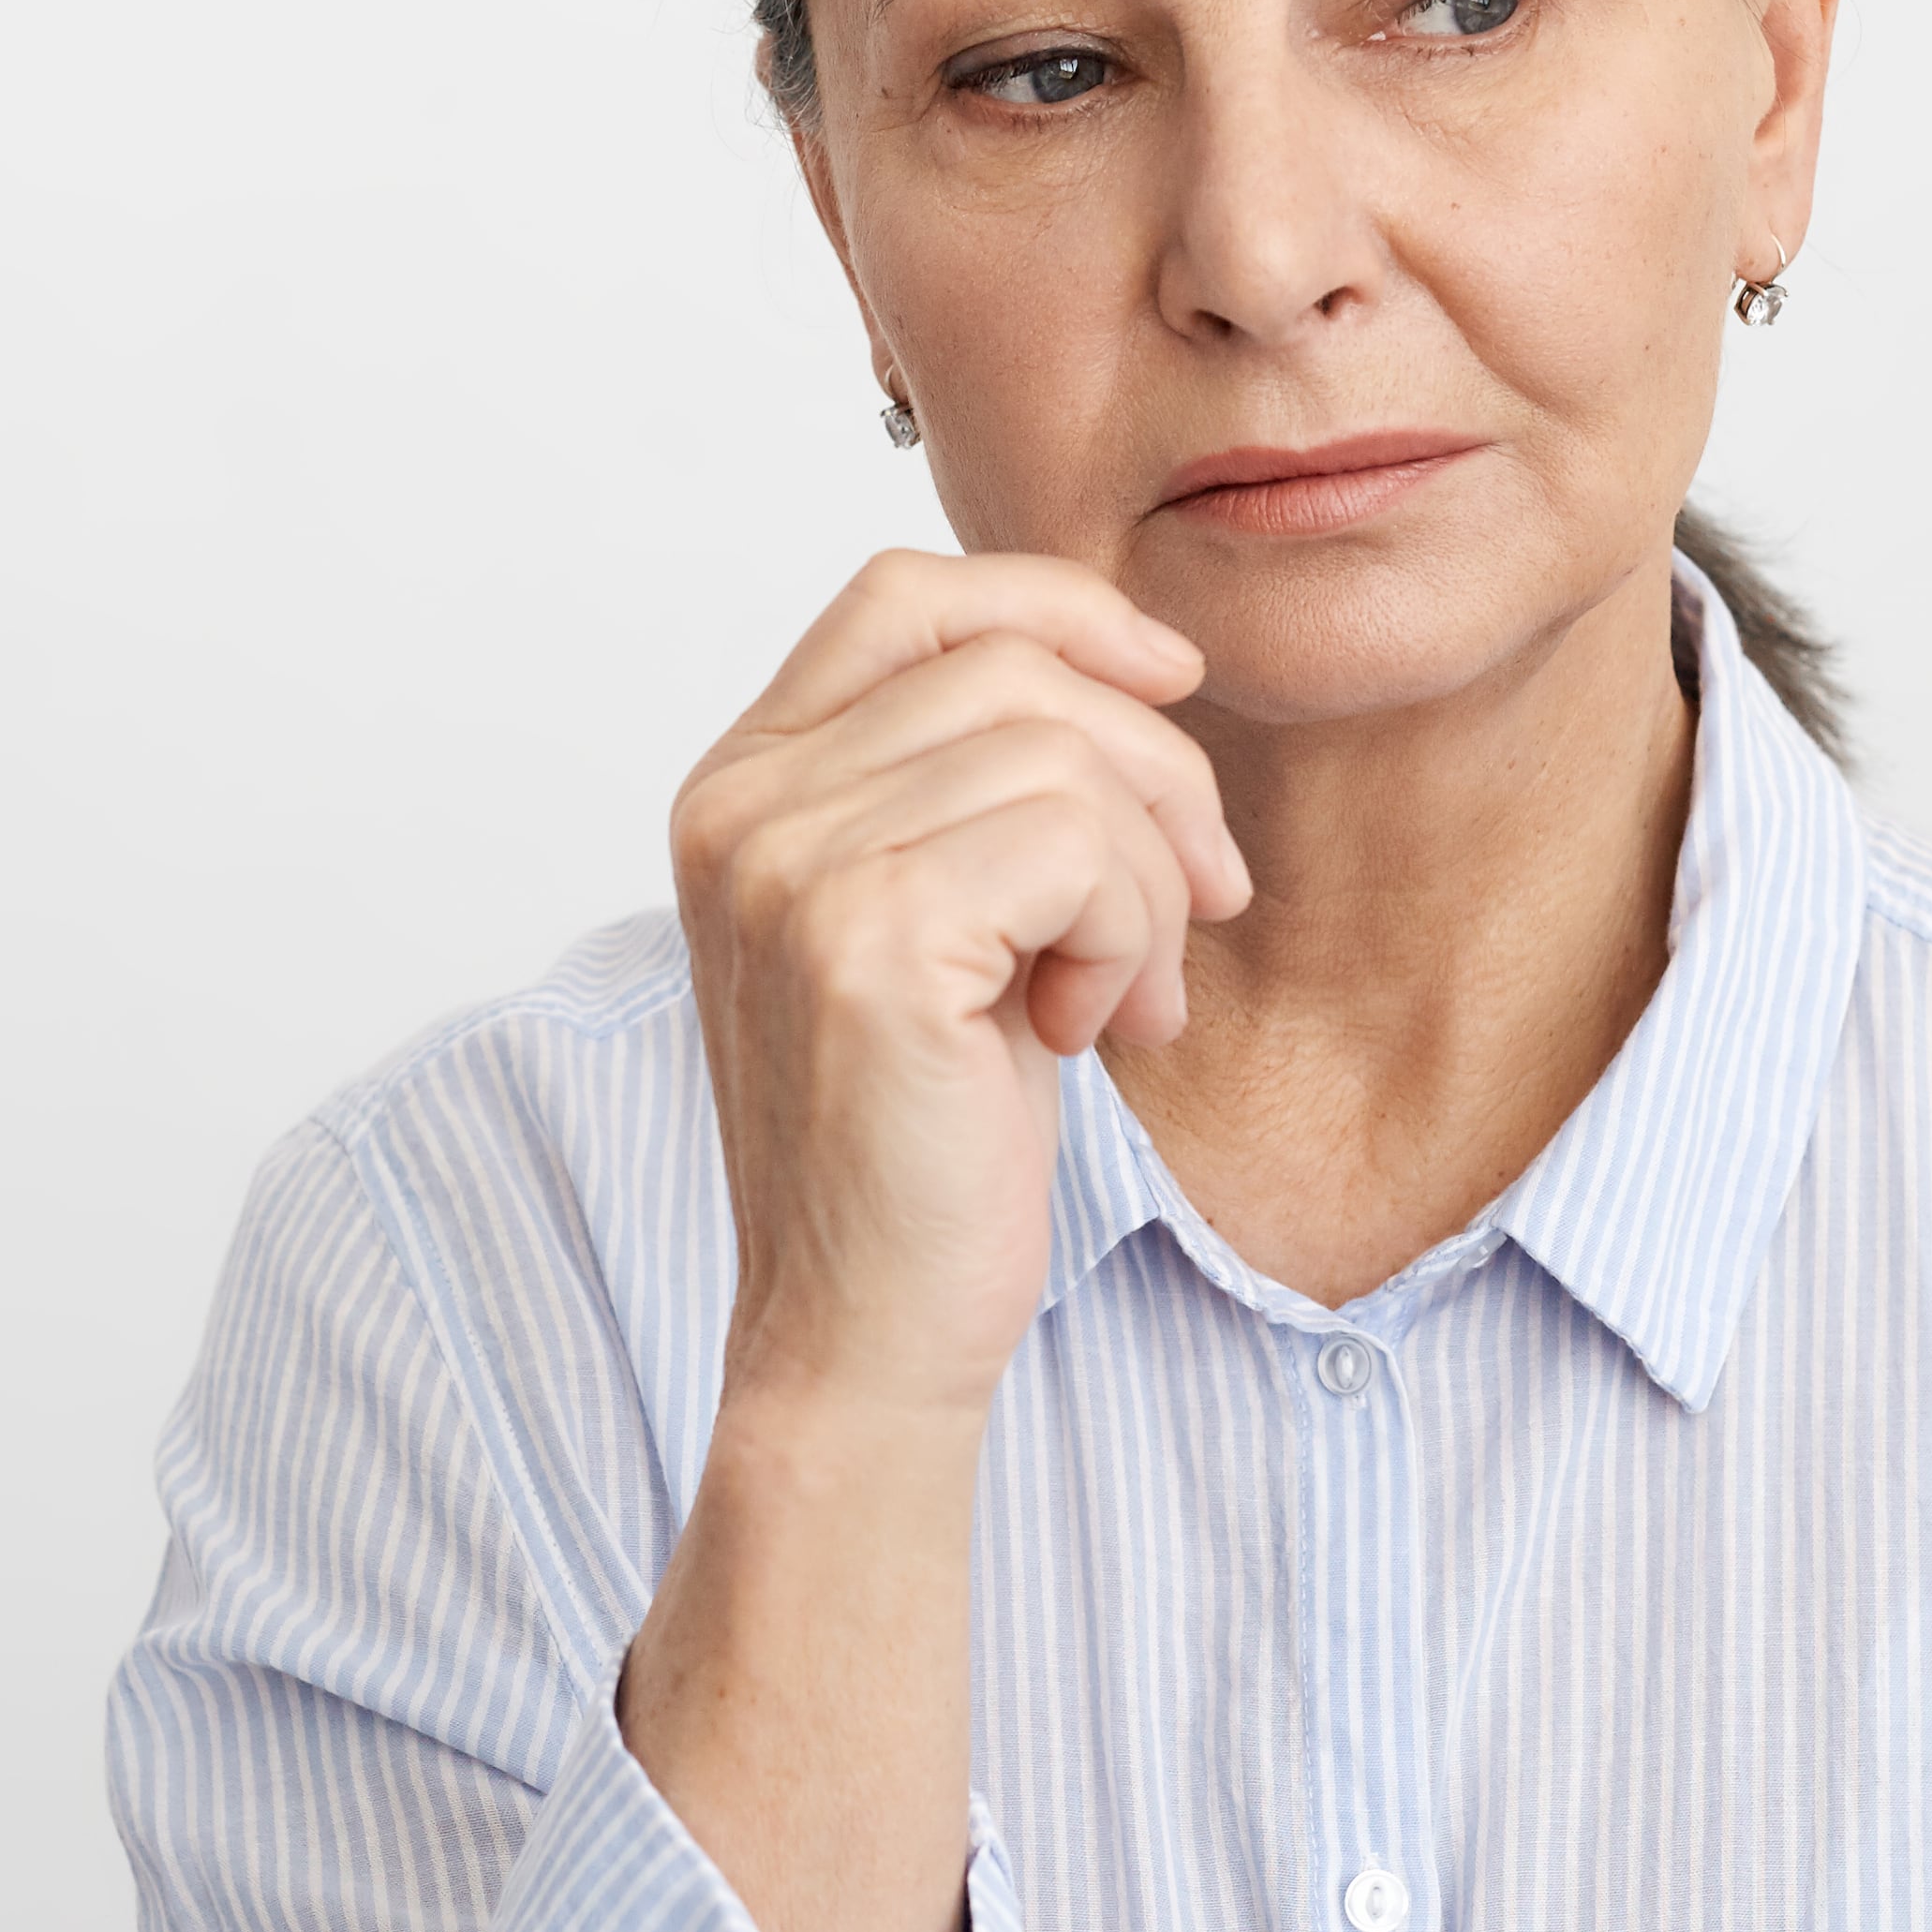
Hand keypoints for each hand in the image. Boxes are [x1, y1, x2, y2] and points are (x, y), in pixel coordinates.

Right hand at [667, 548, 1256, 1427]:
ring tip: (1120, 1002)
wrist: (865, 1335)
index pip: (906, 596)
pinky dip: (1130, 935)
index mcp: (740, 787)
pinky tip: (1087, 1033)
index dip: (1059, 610)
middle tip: (1192, 914)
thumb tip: (1142, 657)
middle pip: (1016, 668)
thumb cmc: (923, 1142)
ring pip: (1067, 755)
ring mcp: (791, 865)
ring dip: (1149, 885)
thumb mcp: (949, 921)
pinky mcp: (867, 937)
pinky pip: (1082, 844)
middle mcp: (741, 806)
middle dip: (1154, 781)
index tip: (1169, 687)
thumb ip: (980, 784)